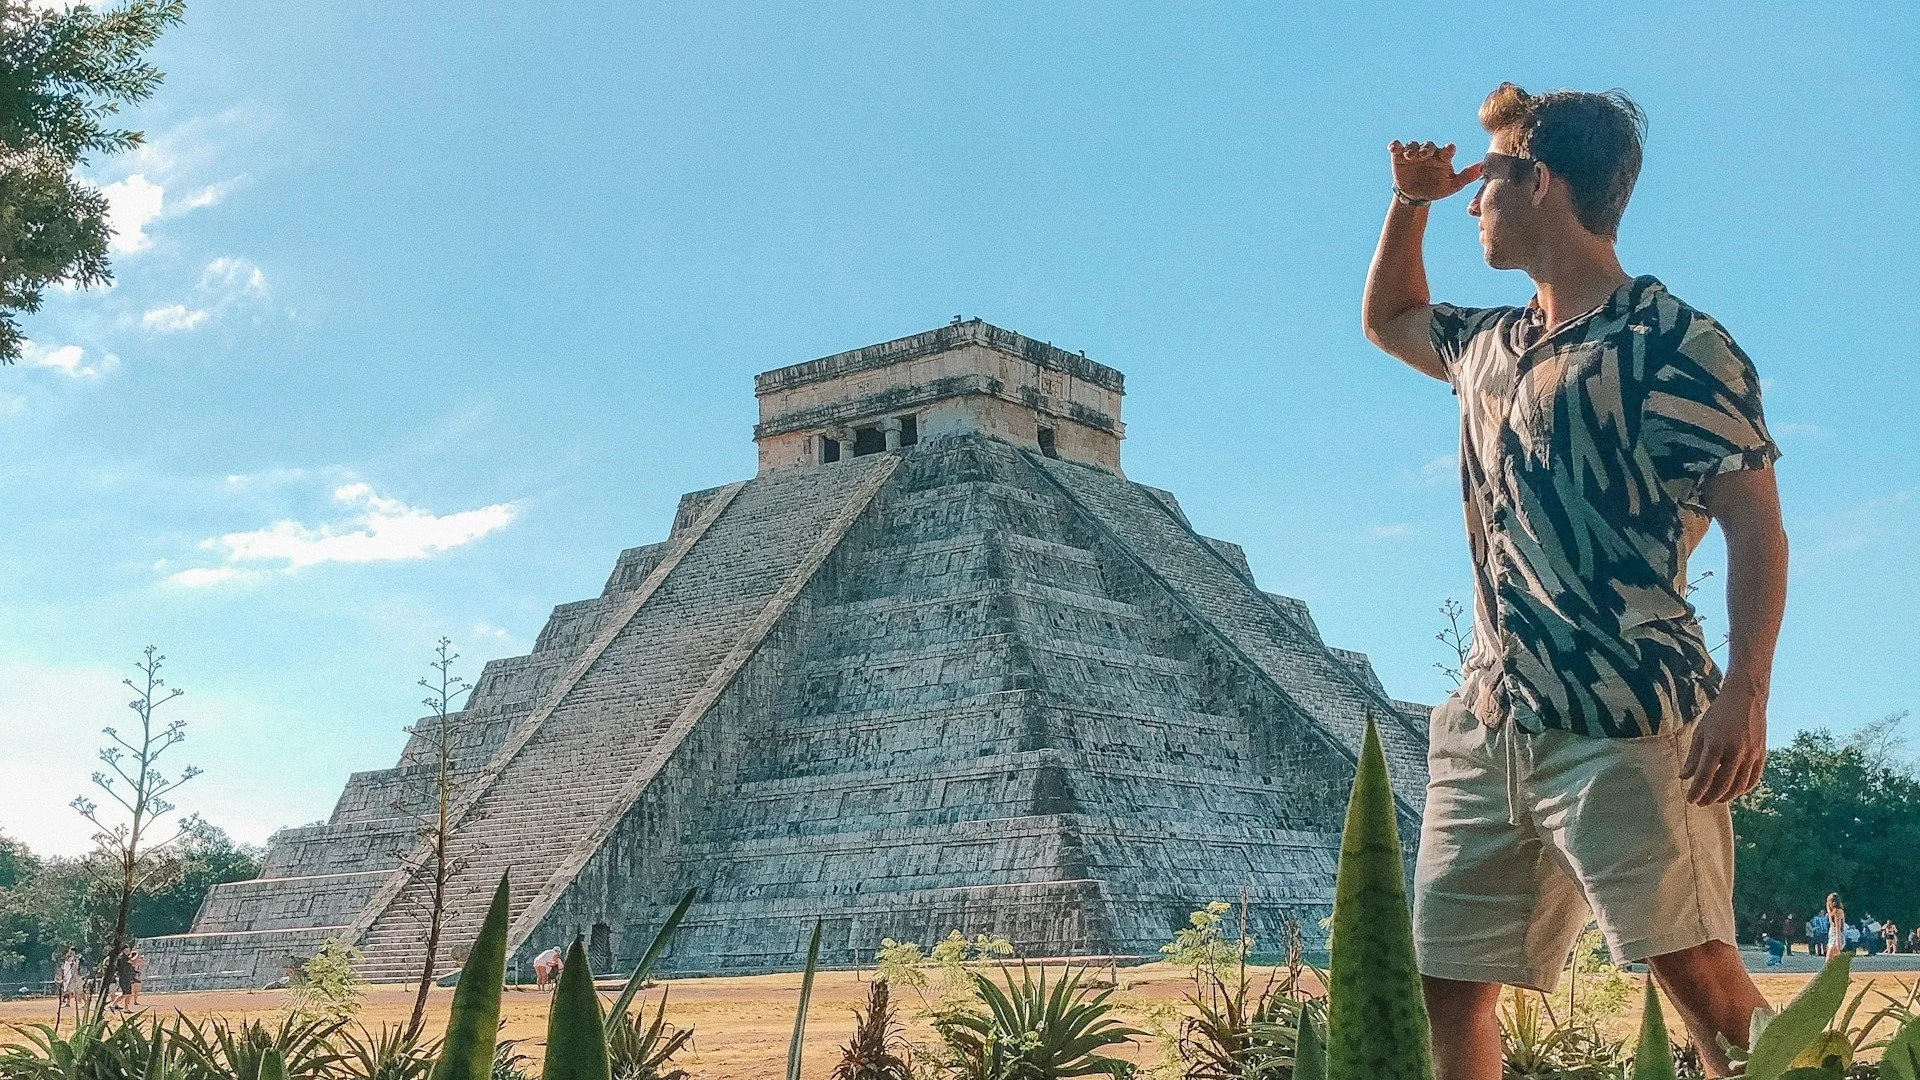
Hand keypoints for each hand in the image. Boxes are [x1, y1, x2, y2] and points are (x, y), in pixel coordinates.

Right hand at [1389, 141, 1481, 202]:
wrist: (1416, 196)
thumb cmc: (1437, 189)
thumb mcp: (1452, 186)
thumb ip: (1466, 176)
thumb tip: (1482, 168)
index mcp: (1443, 157)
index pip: (1447, 150)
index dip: (1448, 149)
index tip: (1449, 150)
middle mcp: (1429, 152)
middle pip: (1429, 146)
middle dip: (1426, 149)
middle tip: (1424, 155)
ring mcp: (1414, 153)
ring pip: (1413, 145)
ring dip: (1412, 148)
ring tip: (1410, 155)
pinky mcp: (1400, 156)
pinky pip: (1397, 147)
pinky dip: (1395, 145)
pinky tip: (1393, 148)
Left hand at [1680, 679, 1768, 804]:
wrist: (1746, 698)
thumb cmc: (1718, 714)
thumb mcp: (1700, 732)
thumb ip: (1693, 757)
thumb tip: (1684, 777)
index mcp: (1716, 744)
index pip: (1704, 776)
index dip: (1697, 790)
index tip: (1690, 799)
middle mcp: (1736, 751)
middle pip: (1722, 784)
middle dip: (1710, 797)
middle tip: (1700, 803)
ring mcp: (1751, 754)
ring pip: (1739, 785)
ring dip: (1726, 796)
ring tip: (1715, 799)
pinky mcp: (1762, 754)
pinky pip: (1753, 779)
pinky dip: (1743, 789)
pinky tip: (1733, 791)